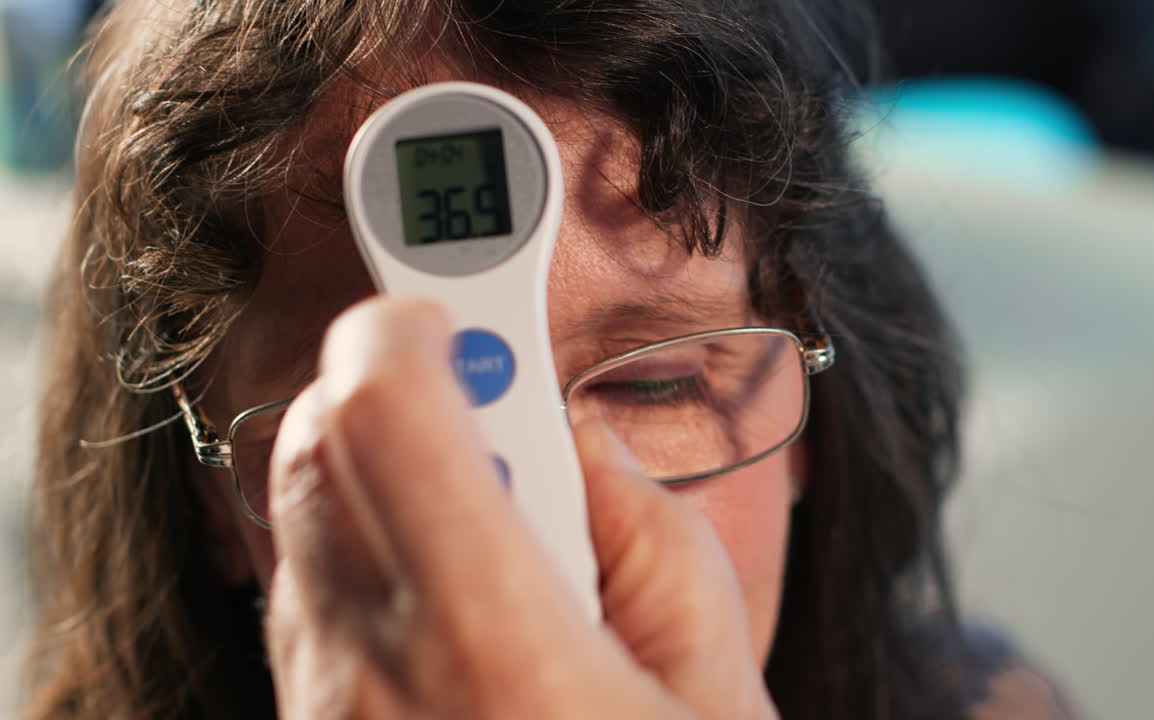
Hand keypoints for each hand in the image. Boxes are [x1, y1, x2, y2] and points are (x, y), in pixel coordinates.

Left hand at [264, 297, 778, 719]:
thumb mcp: (720, 696)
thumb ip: (656, 539)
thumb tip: (581, 441)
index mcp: (493, 651)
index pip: (383, 408)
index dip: (413, 319)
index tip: (461, 309)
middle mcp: (376, 678)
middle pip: (320, 440)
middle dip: (397, 384)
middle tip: (496, 419)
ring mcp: (325, 712)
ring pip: (305, 515)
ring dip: (388, 475)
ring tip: (496, 537)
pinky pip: (309, 597)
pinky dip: (371, 552)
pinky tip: (458, 604)